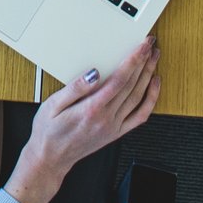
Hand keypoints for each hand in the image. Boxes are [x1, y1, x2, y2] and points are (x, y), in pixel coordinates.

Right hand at [3, 36, 160, 202]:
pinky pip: (140, 116)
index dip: (133, 60)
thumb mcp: (53, 105)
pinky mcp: (117, 133)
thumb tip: (93, 73)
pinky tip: (153, 86)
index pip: (120, 79)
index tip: (141, 46)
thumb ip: (75, 88)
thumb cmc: (49, 131)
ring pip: (139, 97)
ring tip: (154, 58)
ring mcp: (114, 126)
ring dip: (148, 75)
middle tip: (150, 45)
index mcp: (91, 109)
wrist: (51, 158)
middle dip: (143, 62)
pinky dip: (151, 99)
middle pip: (132, 85)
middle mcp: (106, 118)